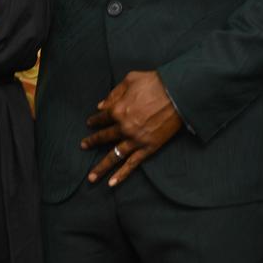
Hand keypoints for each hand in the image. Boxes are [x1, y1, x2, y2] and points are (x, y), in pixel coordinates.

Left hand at [81, 71, 181, 186]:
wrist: (178, 94)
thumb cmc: (154, 82)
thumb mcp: (130, 80)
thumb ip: (113, 93)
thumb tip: (100, 105)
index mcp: (117, 110)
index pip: (101, 118)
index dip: (94, 120)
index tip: (90, 123)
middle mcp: (123, 127)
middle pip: (104, 137)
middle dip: (92, 142)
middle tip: (84, 145)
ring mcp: (135, 140)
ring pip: (114, 156)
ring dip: (101, 168)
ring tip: (91, 177)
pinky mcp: (148, 148)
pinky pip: (132, 164)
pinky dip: (122, 174)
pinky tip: (112, 183)